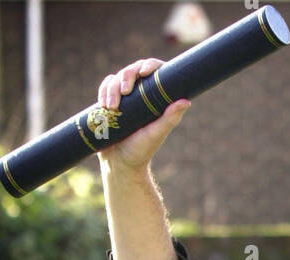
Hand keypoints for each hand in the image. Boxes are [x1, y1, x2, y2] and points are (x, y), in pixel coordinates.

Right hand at [96, 59, 190, 173]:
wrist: (120, 164)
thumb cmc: (141, 151)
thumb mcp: (156, 134)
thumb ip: (170, 118)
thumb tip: (186, 100)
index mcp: (156, 99)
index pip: (155, 72)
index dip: (150, 65)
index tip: (144, 72)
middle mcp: (141, 94)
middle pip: (133, 70)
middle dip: (126, 76)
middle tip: (124, 92)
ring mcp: (125, 97)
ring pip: (117, 78)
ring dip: (112, 88)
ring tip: (111, 107)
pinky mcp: (110, 101)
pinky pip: (106, 86)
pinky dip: (103, 91)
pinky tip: (103, 104)